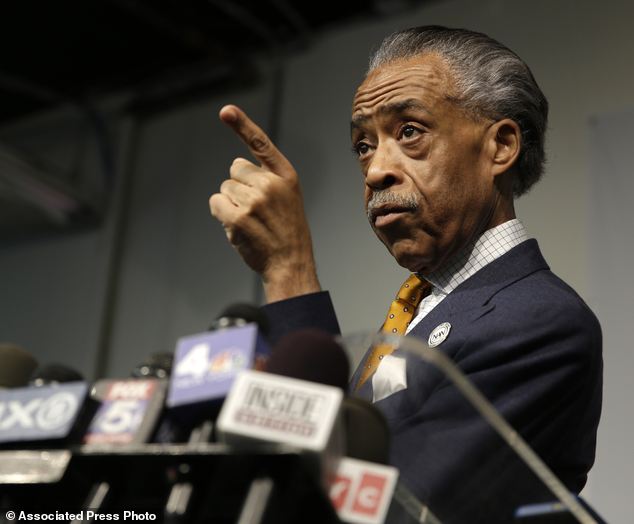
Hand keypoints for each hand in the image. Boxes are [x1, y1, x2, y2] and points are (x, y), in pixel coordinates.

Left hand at [209, 105, 319, 302]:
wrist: (291, 264)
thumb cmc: (286, 232)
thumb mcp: (289, 198)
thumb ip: (267, 179)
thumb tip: (235, 167)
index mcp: (286, 175)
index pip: (260, 143)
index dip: (242, 125)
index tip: (226, 110)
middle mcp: (271, 184)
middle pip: (234, 169)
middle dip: (238, 187)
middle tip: (256, 210)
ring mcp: (255, 201)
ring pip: (225, 188)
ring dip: (231, 203)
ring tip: (251, 222)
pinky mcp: (238, 218)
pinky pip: (216, 203)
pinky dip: (221, 214)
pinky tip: (239, 228)